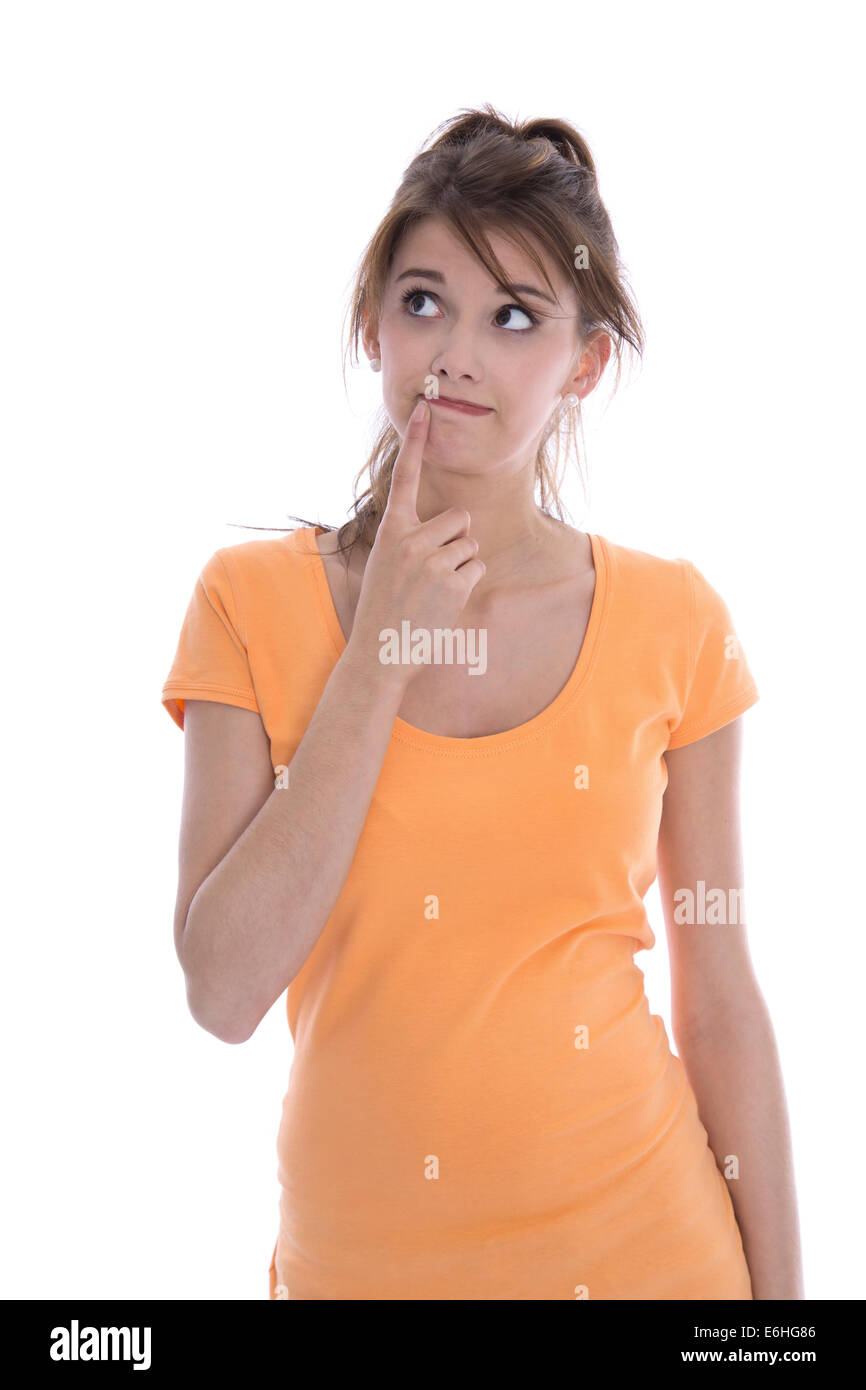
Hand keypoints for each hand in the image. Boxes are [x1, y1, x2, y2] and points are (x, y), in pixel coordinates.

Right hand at [346, 399, 485, 685]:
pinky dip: (467, 583)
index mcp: (391, 530)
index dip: (416, 441)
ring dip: (461, 563)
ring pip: (470, 544)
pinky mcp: (453, 583)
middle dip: (455, 539)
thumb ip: (409, 538)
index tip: (425, 408)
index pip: (405, 477)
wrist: (379, 651)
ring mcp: (433, 561)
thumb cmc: (383, 607)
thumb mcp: (385, 563)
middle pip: (459, 518)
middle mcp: (411, 539)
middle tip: (433, 569)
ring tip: (435, 588)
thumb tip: (448, 524)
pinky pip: (476, 568)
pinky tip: (444, 601)